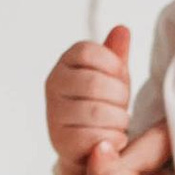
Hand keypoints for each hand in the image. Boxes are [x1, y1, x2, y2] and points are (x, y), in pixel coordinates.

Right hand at [46, 26, 132, 174]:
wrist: (90, 145)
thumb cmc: (103, 104)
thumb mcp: (112, 76)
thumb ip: (115, 55)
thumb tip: (122, 29)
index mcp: (65, 63)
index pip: (89, 51)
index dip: (113, 64)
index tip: (120, 77)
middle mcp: (53, 85)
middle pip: (95, 82)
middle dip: (119, 96)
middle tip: (122, 105)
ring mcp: (54, 113)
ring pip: (97, 111)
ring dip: (119, 119)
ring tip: (119, 122)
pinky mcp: (61, 141)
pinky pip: (96, 136)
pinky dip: (114, 138)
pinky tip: (114, 138)